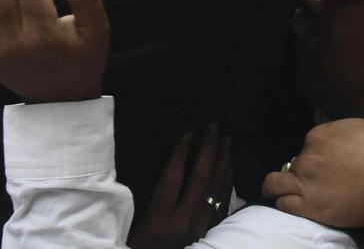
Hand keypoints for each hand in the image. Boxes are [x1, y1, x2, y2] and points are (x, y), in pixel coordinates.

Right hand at [132, 125, 231, 248]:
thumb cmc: (139, 248)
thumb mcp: (134, 226)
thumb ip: (146, 200)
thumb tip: (164, 168)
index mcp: (159, 219)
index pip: (173, 178)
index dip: (180, 153)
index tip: (187, 133)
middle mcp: (182, 223)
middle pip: (200, 179)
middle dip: (208, 149)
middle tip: (214, 126)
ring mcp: (199, 230)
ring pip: (216, 190)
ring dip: (222, 162)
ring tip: (226, 141)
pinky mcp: (209, 235)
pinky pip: (222, 204)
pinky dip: (227, 183)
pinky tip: (229, 168)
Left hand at [261, 119, 363, 228]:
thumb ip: (348, 138)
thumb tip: (348, 145)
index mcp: (321, 134)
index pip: (309, 146)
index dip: (317, 157)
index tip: (327, 166)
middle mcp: (309, 155)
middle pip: (295, 164)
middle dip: (303, 173)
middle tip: (316, 183)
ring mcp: (307, 181)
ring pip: (276, 184)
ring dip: (280, 188)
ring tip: (284, 194)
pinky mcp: (311, 206)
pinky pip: (284, 204)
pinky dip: (285, 204)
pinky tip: (290, 206)